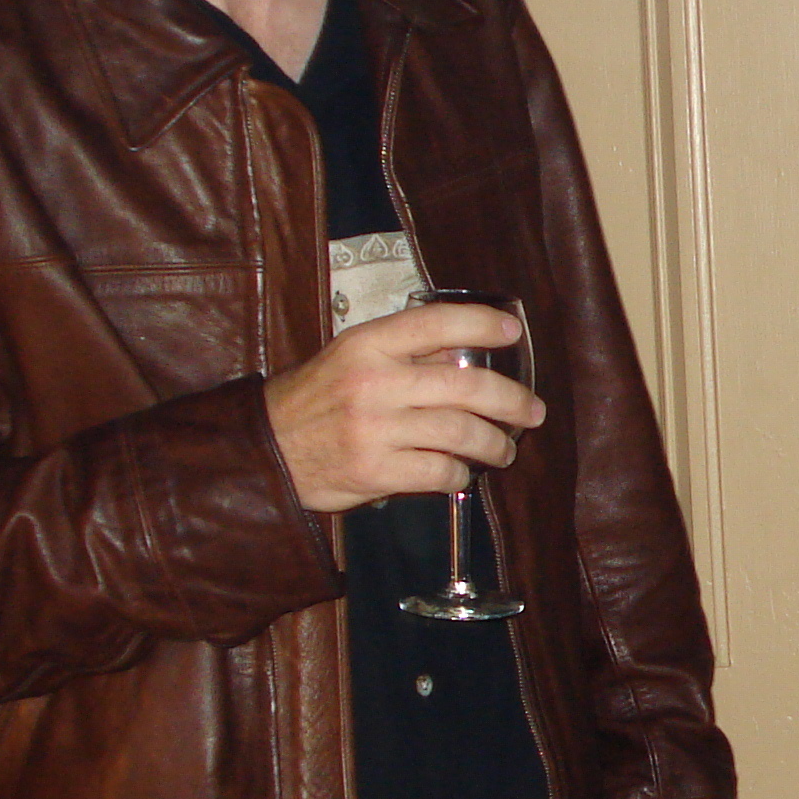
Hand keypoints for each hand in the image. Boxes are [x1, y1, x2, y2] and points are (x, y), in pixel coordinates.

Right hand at [265, 300, 545, 512]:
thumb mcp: (352, 358)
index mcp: (367, 345)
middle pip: (466, 386)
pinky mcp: (375, 472)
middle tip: (531, 411)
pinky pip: (440, 473)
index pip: (435, 322)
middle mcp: (374, 383)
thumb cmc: (317, 399)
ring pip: (462, 434)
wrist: (266, 449)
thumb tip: (466, 351)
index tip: (512, 332)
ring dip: (494, 444)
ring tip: (503, 449)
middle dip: (511, 401)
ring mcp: (375, 429)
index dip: (481, 324)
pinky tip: (462, 474)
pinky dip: (460, 476)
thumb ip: (406, 353)